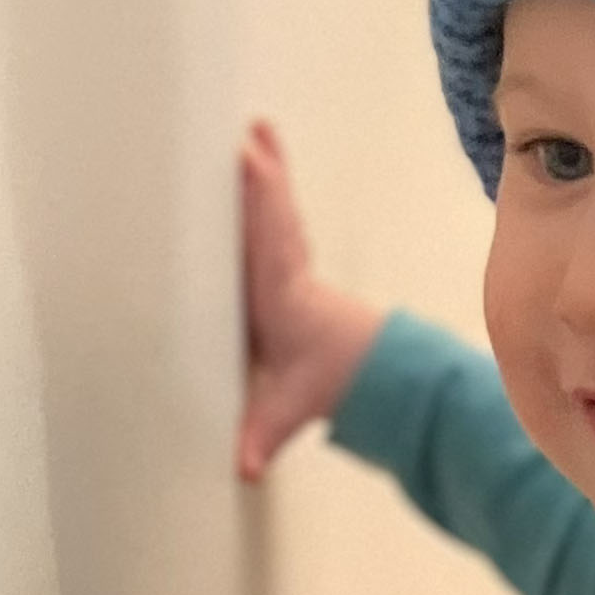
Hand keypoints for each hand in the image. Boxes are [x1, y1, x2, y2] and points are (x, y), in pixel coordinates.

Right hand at [238, 120, 384, 479]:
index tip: (248, 170)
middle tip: (239, 137)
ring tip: (248, 125)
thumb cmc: (317, 378)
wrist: (354, 364)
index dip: (258, 209)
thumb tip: (245, 469)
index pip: (268, 247)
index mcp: (280, 296)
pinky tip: (257, 139)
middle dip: (256, 178)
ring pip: (272, 203)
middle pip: (269, 215)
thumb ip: (262, 435)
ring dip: (261, 165)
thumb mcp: (288, 408)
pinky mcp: (280, 251)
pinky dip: (264, 172)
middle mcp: (284, 268)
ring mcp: (284, 256)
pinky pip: (270, 205)